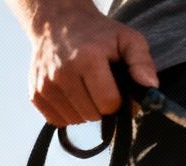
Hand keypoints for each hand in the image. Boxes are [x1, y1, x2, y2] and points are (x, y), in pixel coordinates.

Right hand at [25, 3, 158, 124]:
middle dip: (103, 107)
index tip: (120, 93)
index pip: (108, 103)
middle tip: (104, 90)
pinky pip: (56, 120)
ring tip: (88, 92)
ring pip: (74, 120)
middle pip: (91, 114)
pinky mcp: (35, 94)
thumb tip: (150, 86)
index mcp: (88, 59)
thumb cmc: (97, 34)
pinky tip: (74, 97)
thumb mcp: (127, 39)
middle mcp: (62, 74)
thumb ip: (142, 62)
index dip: (120, 103)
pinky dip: (69, 114)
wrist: (57, 25)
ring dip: (85, 112)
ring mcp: (45, 86)